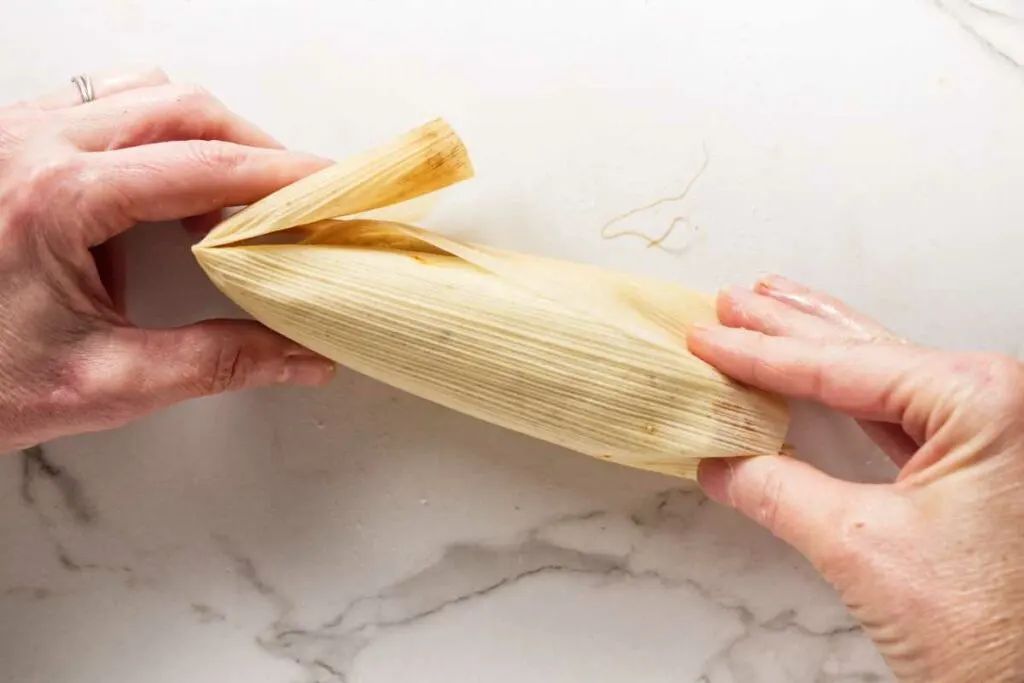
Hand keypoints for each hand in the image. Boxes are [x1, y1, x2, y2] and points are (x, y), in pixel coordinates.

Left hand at [0, 68, 336, 450]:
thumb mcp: (106, 384)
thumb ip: (218, 364)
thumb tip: (305, 357)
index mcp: (60, 197)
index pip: (207, 165)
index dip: (285, 175)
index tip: (337, 188)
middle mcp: (35, 143)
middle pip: (185, 109)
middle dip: (256, 148)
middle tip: (301, 199)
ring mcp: (17, 133)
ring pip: (147, 94)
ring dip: (208, 134)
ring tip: (240, 196)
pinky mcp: (13, 142)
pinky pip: (106, 103)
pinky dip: (160, 131)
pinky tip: (173, 184)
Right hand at [688, 276, 1023, 682]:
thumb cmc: (992, 633)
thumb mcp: (861, 548)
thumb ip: (778, 493)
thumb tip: (722, 463)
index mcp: (982, 402)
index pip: (843, 366)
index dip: (762, 352)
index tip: (710, 336)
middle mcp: (996, 403)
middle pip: (864, 353)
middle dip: (791, 327)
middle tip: (732, 301)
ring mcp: (994, 432)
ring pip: (882, 374)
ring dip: (818, 346)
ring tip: (768, 309)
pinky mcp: (982, 465)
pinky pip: (898, 412)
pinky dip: (847, 394)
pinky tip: (815, 377)